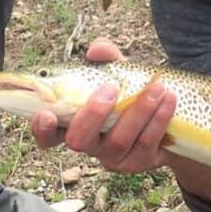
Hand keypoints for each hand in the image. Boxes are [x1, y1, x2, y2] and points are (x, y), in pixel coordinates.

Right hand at [30, 38, 175, 172]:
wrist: (169, 124)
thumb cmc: (130, 94)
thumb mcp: (118, 74)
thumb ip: (106, 61)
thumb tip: (97, 48)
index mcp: (73, 124)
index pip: (47, 135)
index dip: (41, 129)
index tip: (45, 113)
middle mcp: (89, 145)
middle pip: (78, 141)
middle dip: (92, 114)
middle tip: (111, 87)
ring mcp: (112, 158)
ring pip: (118, 141)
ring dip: (138, 110)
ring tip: (157, 86)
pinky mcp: (138, 162)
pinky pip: (146, 143)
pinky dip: (158, 118)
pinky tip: (169, 98)